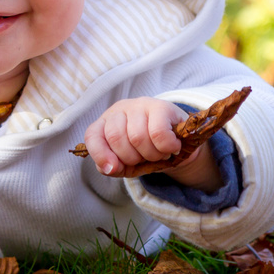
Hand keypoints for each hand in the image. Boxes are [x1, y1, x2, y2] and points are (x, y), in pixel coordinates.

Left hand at [83, 97, 218, 186]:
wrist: (181, 143)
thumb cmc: (148, 152)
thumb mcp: (128, 164)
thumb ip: (115, 167)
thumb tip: (110, 168)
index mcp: (106, 123)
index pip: (93, 135)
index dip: (101, 154)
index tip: (114, 168)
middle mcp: (120, 110)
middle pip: (116, 137)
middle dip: (132, 157)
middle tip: (145, 158)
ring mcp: (140, 105)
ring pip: (137, 136)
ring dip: (151, 154)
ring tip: (159, 153)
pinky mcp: (161, 106)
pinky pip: (159, 132)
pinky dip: (166, 147)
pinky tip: (172, 147)